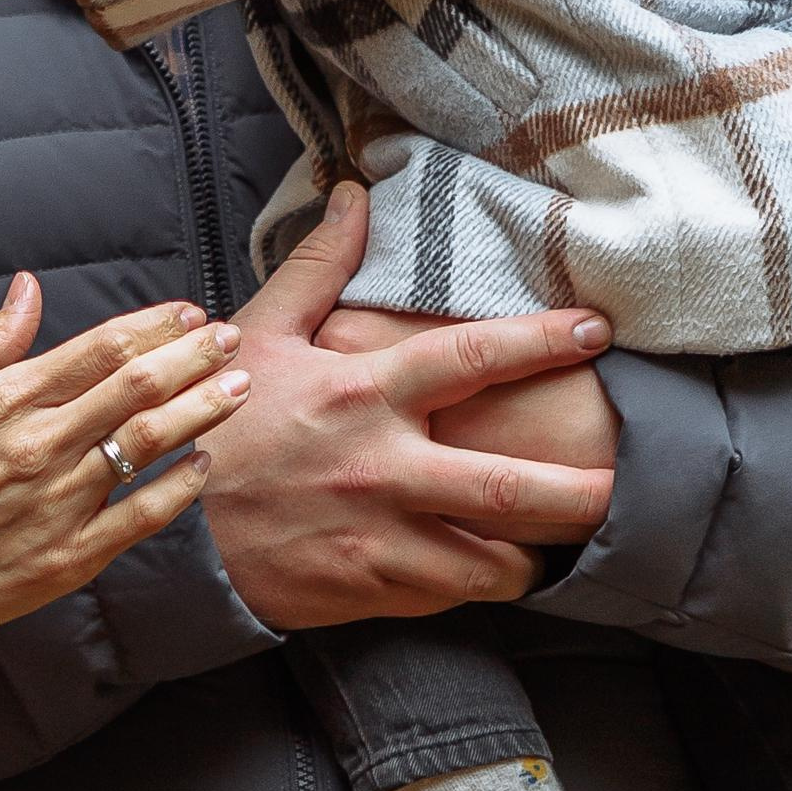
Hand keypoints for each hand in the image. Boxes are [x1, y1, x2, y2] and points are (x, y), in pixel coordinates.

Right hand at [0, 279, 252, 647]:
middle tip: (230, 339)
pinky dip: (179, 488)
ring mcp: (59, 501)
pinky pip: (141, 516)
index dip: (153, 325)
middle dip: (193, 356)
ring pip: (149, 442)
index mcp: (7, 398)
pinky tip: (204, 464)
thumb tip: (28, 286)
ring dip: (200, 410)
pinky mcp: (70, 555)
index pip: (100, 348)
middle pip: (137, 386)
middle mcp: (41, 443)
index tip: (189, 312)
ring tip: (238, 388)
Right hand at [199, 186, 617, 627]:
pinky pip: (446, 596)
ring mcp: (378, 538)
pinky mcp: (367, 590)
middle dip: (581, 494)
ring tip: (561, 545)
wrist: (166, 531)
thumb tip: (353, 194)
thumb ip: (318, 268)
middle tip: (625, 487)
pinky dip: (474, 585)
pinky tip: (487, 571)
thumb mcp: (258, 334)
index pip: (471, 358)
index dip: (541, 341)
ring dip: (533, 556)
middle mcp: (382, 468)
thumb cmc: (218, 425)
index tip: (596, 331)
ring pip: (491, 562)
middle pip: (510, 488)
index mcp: (364, 395)